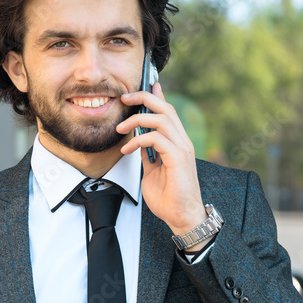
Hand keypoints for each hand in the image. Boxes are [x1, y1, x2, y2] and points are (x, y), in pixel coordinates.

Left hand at [116, 82, 207, 236]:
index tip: (145, 85)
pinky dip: (138, 139)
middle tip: (124, 98)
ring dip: (137, 119)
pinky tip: (127, 149)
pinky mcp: (178, 157)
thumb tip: (136, 141)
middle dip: (143, 98)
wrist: (181, 217)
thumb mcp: (151, 171)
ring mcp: (182, 148)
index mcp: (177, 142)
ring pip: (161, 118)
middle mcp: (182, 141)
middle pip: (165, 108)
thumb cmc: (169, 198)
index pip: (168, 111)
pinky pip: (156, 138)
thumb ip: (147, 154)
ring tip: (120, 128)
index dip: (156, 96)